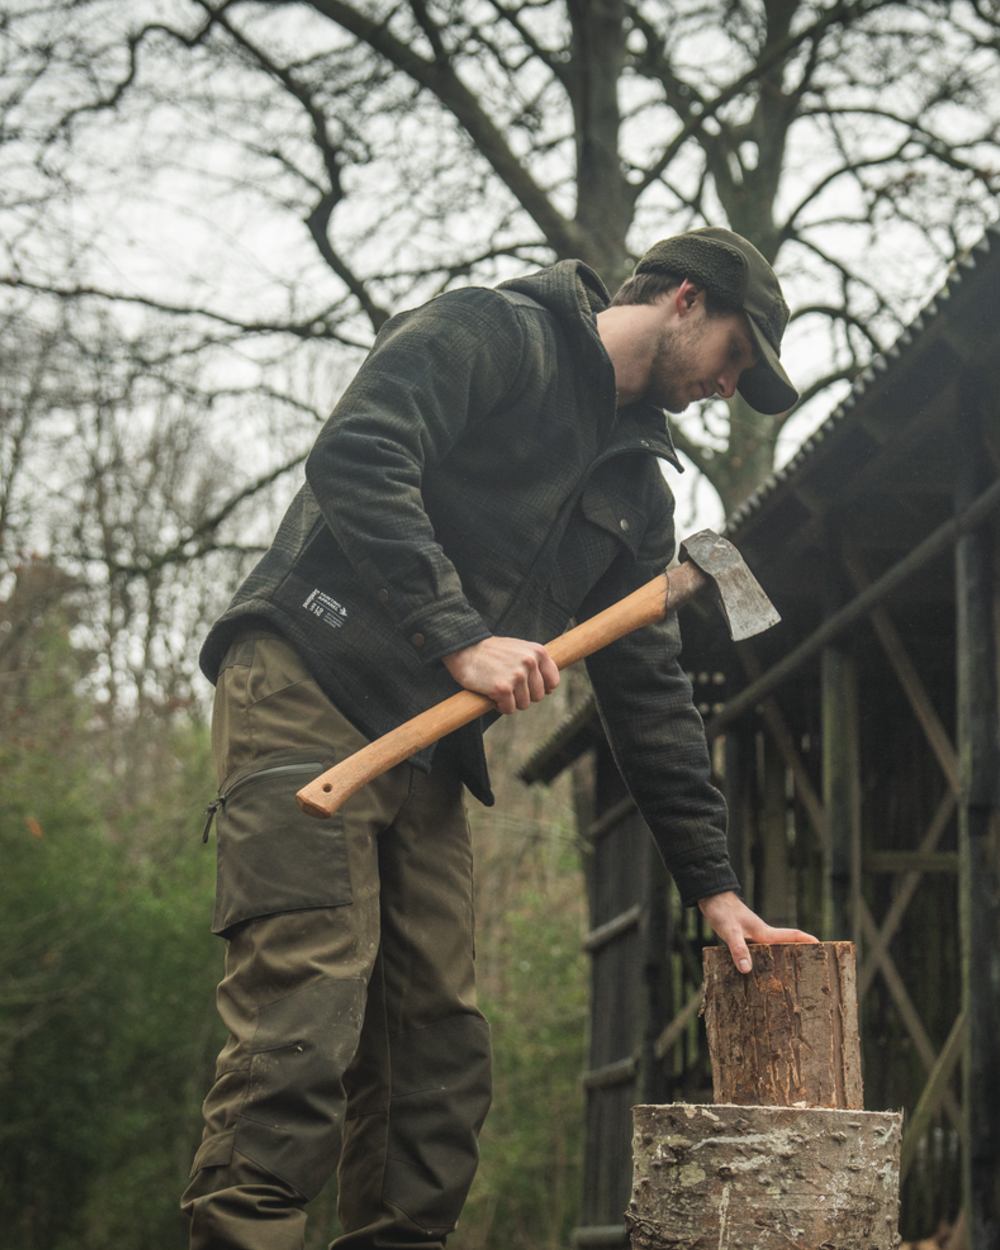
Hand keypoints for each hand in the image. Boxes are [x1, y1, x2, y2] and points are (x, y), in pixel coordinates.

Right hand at [443, 636, 559, 714]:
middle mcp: (530, 662)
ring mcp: (517, 675)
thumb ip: (536, 664)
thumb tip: (551, 688)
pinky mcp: (502, 688)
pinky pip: (509, 709)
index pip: (553, 682)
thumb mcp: (520, 649)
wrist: (463, 648)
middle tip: (507, 684)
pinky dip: (500, 706)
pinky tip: (491, 693)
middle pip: (538, 696)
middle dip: (523, 695)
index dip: (540, 688)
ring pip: (523, 704)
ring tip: (498, 686)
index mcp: (538, 652)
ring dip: (510, 701)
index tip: (526, 686)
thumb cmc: (491, 652)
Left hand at [697, 890, 817, 973]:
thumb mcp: (730, 931)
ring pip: (771, 950)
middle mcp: (761, 934)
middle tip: (810, 968)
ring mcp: (752, 935)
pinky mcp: (742, 937)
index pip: (791, 935)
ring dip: (779, 959)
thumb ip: (738, 949)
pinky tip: (756, 971)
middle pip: (785, 945)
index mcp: (764, 932)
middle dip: (798, 954)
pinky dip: (761, 960)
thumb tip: (747, 970)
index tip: (823, 946)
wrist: (710, 897)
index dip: (806, 940)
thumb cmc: (722, 911)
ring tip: (786, 976)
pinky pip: (757, 951)